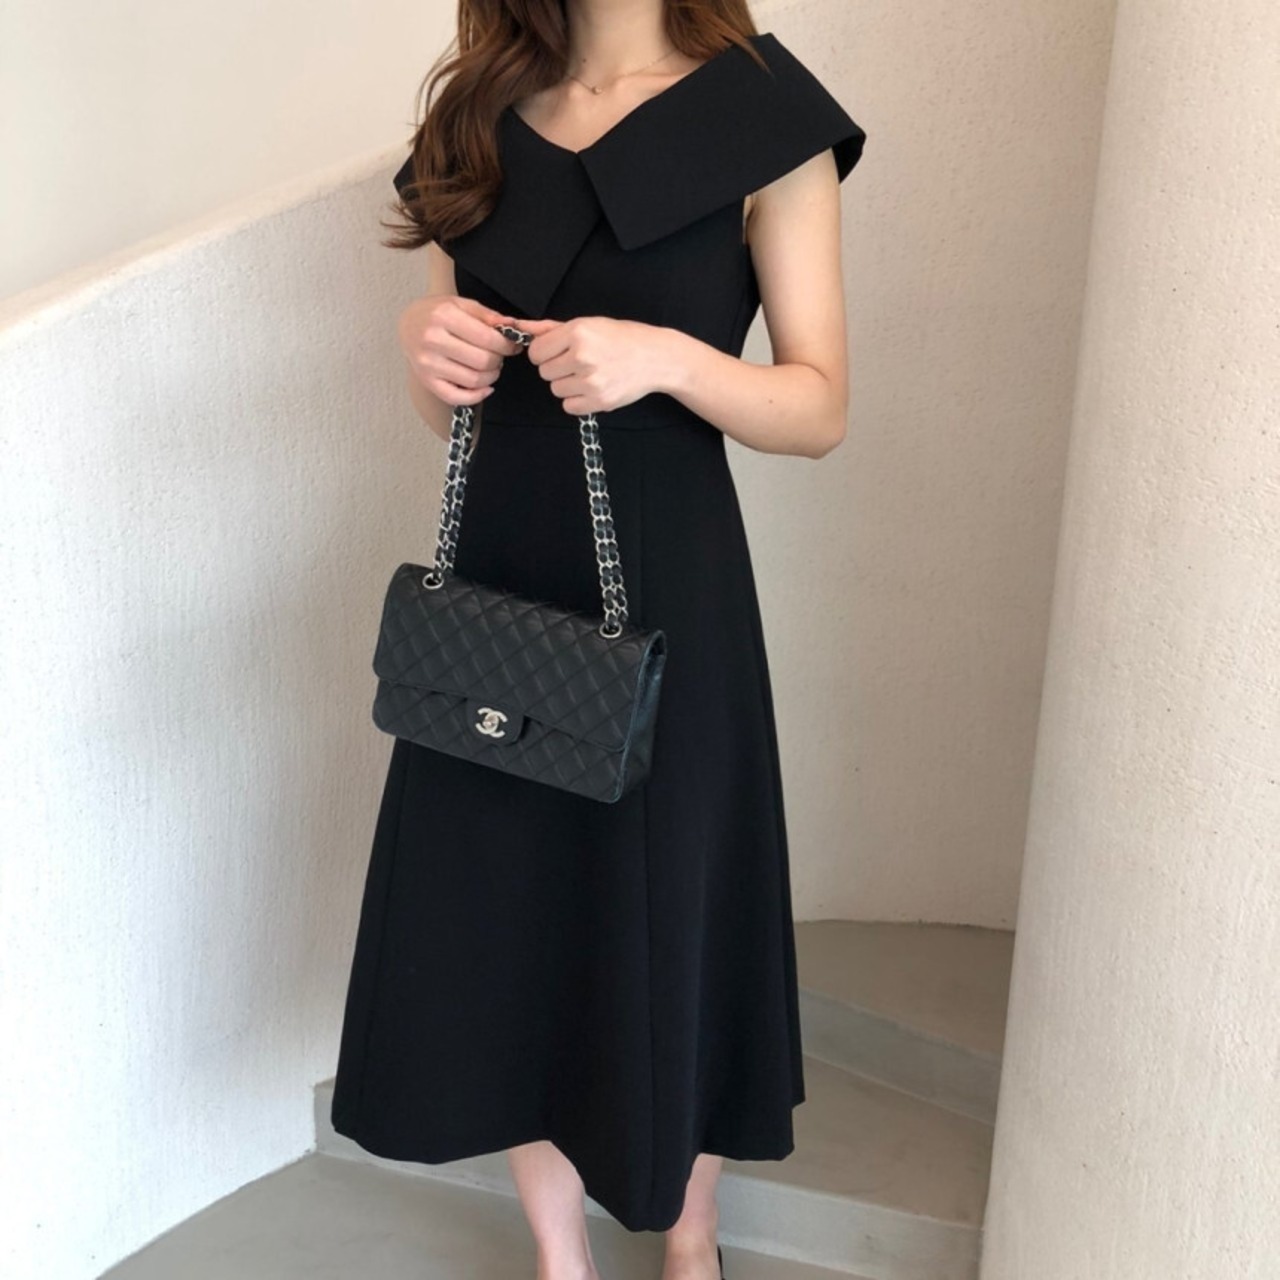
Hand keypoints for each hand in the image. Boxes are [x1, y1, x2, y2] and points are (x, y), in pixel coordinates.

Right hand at [398, 294, 523, 405]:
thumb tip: (512, 326)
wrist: (408, 324)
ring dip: (491, 377)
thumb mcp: (461, 304)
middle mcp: (433, 340)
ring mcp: (428, 363)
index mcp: (443, 316)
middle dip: (499, 360)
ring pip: (474, 380)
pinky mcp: (426, 381)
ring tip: (490, 367)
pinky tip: (485, 387)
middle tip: (499, 355)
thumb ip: (487, 315)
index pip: (488, 338)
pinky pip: (457, 398)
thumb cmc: (437, 313)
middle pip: (483, 361)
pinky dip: (477, 396)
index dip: (507, 345)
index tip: (513, 345)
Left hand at [517, 316, 668, 415]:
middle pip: (544, 372)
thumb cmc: (622, 337)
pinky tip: (593, 387)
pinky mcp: (599, 401)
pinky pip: (569, 406)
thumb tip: (519, 327)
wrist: (657, 357)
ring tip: (589, 374)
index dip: (545, 352)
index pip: (536, 351)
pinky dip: (578, 400)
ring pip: (555, 390)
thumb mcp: (588, 324)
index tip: (560, 351)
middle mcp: (582, 356)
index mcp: (577, 332)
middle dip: (557, 368)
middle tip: (580, 362)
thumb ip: (550, 328)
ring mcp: (591, 381)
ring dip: (568, 384)